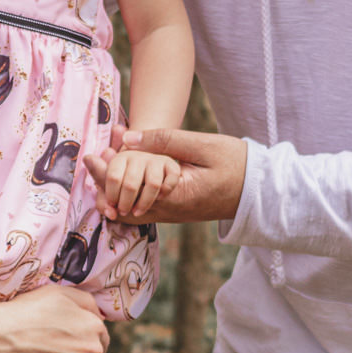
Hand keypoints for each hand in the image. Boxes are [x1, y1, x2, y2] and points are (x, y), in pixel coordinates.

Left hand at [84, 125, 247, 223]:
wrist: (260, 191)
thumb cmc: (235, 164)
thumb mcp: (201, 145)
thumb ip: (164, 141)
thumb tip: (127, 138)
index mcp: (173, 195)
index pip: (128, 188)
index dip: (106, 172)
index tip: (93, 154)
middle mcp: (169, 211)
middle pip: (122, 203)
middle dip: (103, 182)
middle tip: (91, 159)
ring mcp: (172, 215)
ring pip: (130, 210)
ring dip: (114, 190)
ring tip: (102, 166)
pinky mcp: (175, 212)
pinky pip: (143, 209)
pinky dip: (127, 195)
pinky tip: (123, 178)